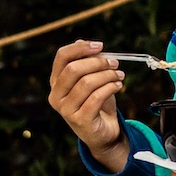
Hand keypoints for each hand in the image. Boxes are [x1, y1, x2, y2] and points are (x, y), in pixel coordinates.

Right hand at [47, 39, 131, 172]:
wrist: (102, 133)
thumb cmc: (96, 103)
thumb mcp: (91, 80)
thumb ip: (85, 62)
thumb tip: (82, 42)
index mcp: (56, 82)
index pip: (62, 57)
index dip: (80, 48)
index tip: (100, 45)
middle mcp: (56, 96)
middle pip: (73, 69)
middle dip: (98, 63)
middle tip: (115, 63)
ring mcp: (65, 109)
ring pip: (86, 83)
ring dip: (107, 75)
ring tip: (119, 75)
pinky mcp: (79, 120)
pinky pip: (96, 98)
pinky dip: (110, 88)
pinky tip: (118, 86)